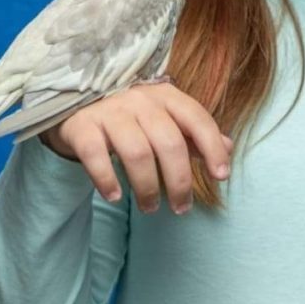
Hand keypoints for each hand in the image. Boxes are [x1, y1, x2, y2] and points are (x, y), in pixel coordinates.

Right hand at [40, 83, 232, 214]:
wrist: (75, 100)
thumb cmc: (130, 115)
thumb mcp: (164, 118)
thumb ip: (194, 133)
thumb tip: (228, 147)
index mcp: (165, 95)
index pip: (197, 119)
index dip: (213, 147)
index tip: (222, 176)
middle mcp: (139, 99)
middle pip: (169, 142)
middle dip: (179, 181)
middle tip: (181, 208)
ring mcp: (109, 110)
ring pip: (136, 152)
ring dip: (147, 187)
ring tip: (150, 208)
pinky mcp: (81, 125)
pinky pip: (96, 155)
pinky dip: (106, 179)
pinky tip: (114, 196)